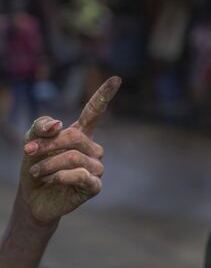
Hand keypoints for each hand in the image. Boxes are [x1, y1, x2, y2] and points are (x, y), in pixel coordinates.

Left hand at [18, 76, 120, 224]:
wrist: (33, 198)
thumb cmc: (37, 167)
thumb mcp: (31, 141)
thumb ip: (40, 126)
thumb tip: (58, 124)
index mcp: (81, 134)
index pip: (95, 111)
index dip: (104, 95)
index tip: (117, 78)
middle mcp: (93, 148)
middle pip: (75, 137)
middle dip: (48, 144)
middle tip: (28, 152)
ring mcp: (96, 167)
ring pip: (75, 157)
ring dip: (49, 164)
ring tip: (38, 172)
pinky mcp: (94, 186)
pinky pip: (81, 175)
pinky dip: (61, 176)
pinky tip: (52, 180)